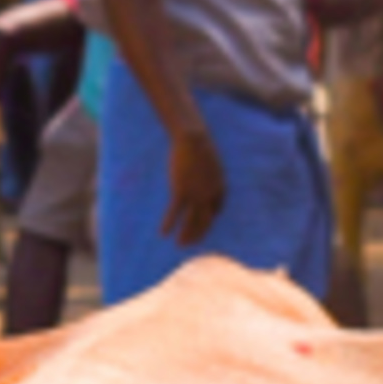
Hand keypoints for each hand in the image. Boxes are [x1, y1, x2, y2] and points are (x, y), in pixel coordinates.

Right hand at [164, 121, 225, 246]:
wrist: (193, 138)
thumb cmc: (201, 145)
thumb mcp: (212, 160)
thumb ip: (211, 172)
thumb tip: (207, 173)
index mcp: (220, 187)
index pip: (217, 209)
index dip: (210, 217)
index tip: (202, 222)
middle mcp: (210, 195)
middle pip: (205, 221)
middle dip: (198, 234)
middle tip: (190, 243)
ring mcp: (196, 195)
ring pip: (191, 222)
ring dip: (185, 236)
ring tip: (180, 245)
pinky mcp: (181, 191)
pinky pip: (175, 213)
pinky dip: (168, 224)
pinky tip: (163, 233)